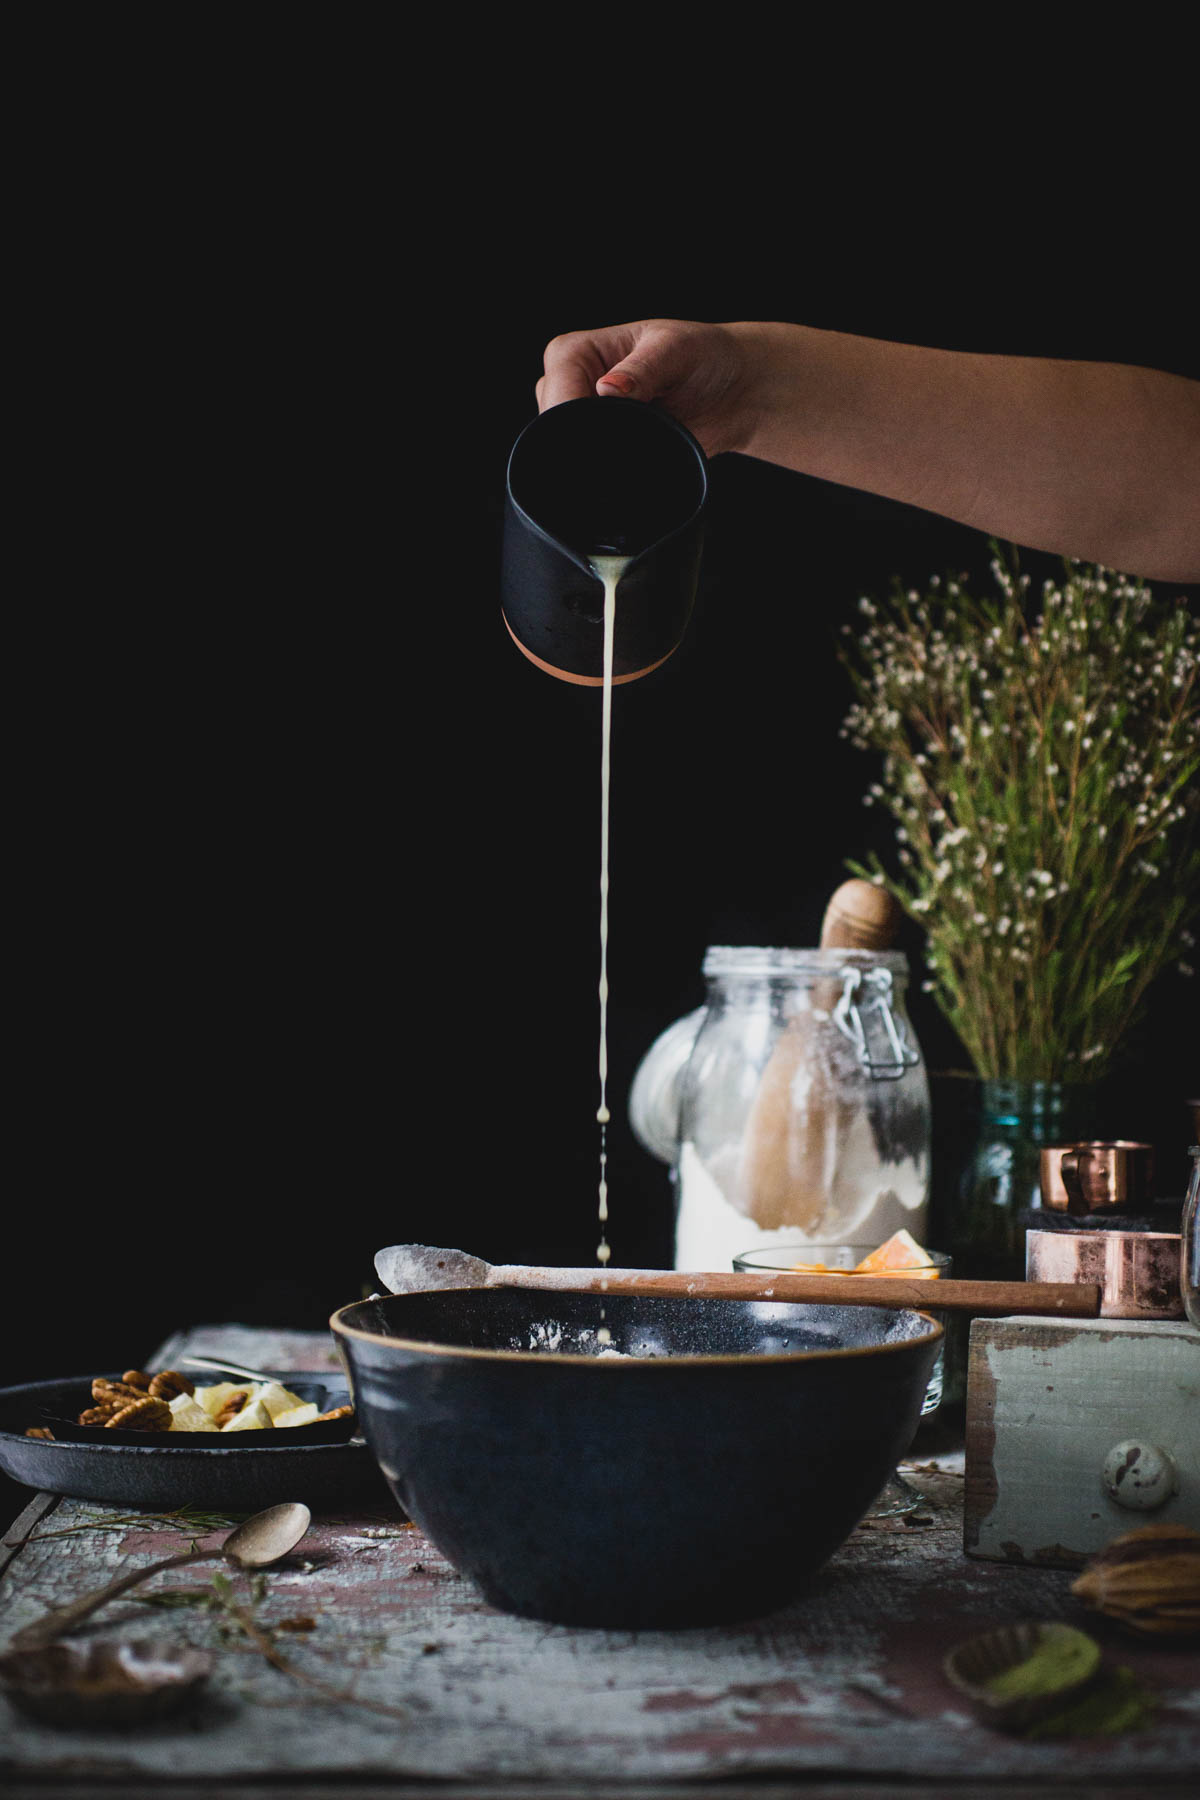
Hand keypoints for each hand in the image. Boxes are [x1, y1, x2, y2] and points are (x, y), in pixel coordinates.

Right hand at [536, 319, 762, 456]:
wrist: (734, 393)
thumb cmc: (705, 356)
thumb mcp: (677, 349)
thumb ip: (644, 368)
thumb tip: (608, 388)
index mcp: (573, 353)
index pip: (556, 395)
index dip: (578, 419)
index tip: (616, 429)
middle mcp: (569, 390)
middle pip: (556, 432)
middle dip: (592, 443)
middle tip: (640, 438)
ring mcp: (584, 425)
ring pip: (571, 458)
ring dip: (606, 460)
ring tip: (649, 441)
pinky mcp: (602, 453)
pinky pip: (594, 475)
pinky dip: (615, 476)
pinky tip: (643, 464)